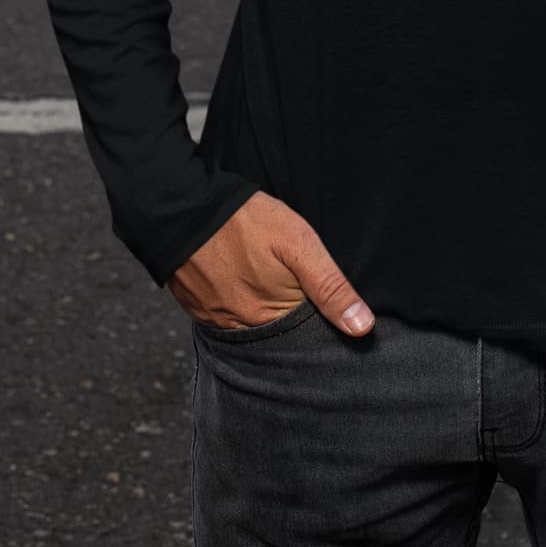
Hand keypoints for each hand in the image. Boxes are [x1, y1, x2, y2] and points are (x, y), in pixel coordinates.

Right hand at [166, 189, 375, 337]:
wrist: (183, 208)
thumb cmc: (245, 222)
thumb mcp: (299, 244)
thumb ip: (330, 286)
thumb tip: (363, 328)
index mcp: (272, 320)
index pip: (307, 338)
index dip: (320, 321)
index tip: (324, 303)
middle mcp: (243, 332)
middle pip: (280, 335)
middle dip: (293, 317)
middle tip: (292, 281)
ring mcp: (218, 322)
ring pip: (254, 327)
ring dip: (265, 311)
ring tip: (268, 279)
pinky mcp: (200, 311)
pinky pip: (229, 317)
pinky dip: (240, 304)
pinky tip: (244, 279)